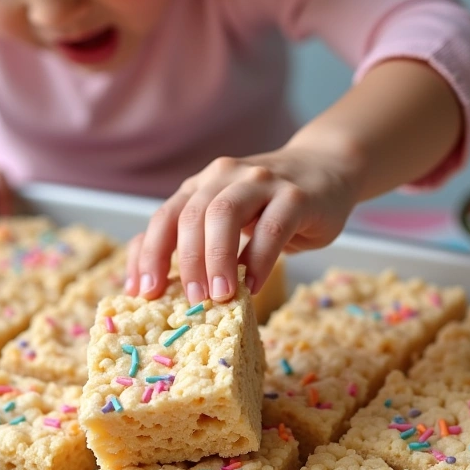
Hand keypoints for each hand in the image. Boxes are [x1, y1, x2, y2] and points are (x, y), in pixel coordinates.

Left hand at [125, 145, 358, 303]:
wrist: (326, 170)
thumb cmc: (268, 207)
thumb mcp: (226, 220)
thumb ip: (195, 241)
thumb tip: (151, 284)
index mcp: (201, 186)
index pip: (166, 217)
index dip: (150, 254)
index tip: (144, 292)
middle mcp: (225, 177)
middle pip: (193, 216)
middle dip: (186, 262)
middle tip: (190, 300)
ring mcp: (260, 182)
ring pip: (226, 215)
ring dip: (217, 259)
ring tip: (219, 295)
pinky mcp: (296, 196)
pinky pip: (272, 228)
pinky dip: (259, 261)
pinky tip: (253, 286)